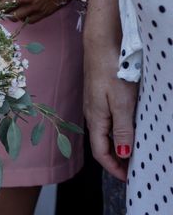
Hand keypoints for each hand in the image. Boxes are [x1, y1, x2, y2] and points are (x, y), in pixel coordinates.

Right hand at [83, 42, 137, 180]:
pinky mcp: (98, 93)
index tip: (127, 178)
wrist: (99, 43)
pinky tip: (125, 126)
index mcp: (95, 118)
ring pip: (102, 131)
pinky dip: (114, 130)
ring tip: (130, 151)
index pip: (101, 152)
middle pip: (100, 143)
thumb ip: (121, 129)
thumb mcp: (121, 102)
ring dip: (115, 145)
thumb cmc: (110, 70)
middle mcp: (91, 113)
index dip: (113, 168)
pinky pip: (105, 119)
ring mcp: (93, 103)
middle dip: (114, 160)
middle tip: (131, 169)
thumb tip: (120, 154)